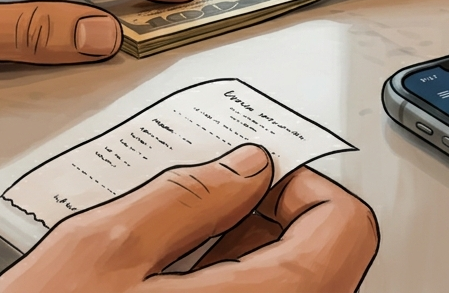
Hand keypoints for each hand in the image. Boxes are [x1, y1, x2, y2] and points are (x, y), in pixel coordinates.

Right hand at [0, 144, 377, 292]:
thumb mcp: (103, 251)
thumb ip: (186, 196)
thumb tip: (244, 167)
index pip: (345, 228)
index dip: (303, 184)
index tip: (259, 175)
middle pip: (327, 260)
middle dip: (275, 216)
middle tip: (219, 198)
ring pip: (295, 290)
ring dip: (254, 253)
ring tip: (189, 238)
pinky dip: (236, 286)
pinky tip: (182, 279)